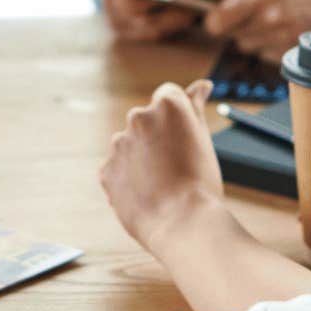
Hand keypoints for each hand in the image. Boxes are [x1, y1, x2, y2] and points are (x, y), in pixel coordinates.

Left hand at [99, 79, 224, 249]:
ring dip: (142, 158)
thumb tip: (201, 86)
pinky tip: (147, 195)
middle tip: (177, 165)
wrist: (181, 224)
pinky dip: (129, 179)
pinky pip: (118, 169)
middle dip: (158, 137)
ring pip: (131, 145)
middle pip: (148, 120)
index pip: (169, 95)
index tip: (184, 138)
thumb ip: (195, 107)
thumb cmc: (200, 184)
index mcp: (166, 105)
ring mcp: (118, 144)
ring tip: (163, 185)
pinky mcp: (106, 170)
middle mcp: (138, 117)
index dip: (179, 118)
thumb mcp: (204, 140)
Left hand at [200, 0, 310, 60]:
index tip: (216, 16)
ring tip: (274, 20)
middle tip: (253, 13)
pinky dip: (269, 46)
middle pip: (230, 35)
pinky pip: (264, 55)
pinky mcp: (291, 54)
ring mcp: (282, 39)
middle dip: (236, 25)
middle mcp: (272, 18)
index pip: (218, 20)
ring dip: (253, 36)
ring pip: (247, 46)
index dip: (213, 20)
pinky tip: (285, 31)